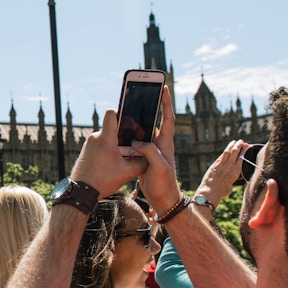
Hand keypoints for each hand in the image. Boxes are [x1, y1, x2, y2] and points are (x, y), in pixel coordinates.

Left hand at [70, 109, 146, 197]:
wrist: (81, 192)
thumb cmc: (102, 181)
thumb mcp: (127, 173)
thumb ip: (142, 162)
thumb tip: (150, 155)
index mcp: (105, 138)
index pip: (111, 113)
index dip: (122, 113)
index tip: (130, 122)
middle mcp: (95, 137)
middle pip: (112, 127)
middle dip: (123, 135)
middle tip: (132, 147)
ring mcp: (89, 143)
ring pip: (107, 137)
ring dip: (116, 145)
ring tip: (122, 158)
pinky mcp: (86, 150)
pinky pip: (100, 144)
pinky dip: (108, 150)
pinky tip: (113, 163)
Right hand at [132, 87, 182, 212]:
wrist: (163, 200)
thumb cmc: (165, 184)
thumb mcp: (159, 167)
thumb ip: (150, 152)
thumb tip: (136, 142)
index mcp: (166, 144)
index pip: (168, 118)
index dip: (166, 103)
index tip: (163, 88)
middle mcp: (160, 144)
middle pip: (154, 121)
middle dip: (150, 106)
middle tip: (143, 93)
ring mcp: (151, 150)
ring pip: (143, 132)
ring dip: (136, 122)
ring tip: (128, 110)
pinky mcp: (143, 157)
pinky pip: (135, 143)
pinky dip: (128, 137)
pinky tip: (120, 133)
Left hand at [196, 140, 246, 205]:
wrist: (210, 192)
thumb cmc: (222, 192)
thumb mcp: (232, 185)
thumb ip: (234, 178)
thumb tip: (234, 175)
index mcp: (236, 172)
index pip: (242, 157)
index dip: (244, 150)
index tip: (246, 146)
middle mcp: (229, 166)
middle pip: (235, 152)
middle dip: (239, 145)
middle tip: (241, 141)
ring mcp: (221, 164)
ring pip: (227, 151)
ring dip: (231, 145)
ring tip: (234, 142)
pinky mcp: (214, 165)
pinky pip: (221, 156)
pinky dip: (225, 152)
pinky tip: (227, 150)